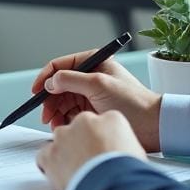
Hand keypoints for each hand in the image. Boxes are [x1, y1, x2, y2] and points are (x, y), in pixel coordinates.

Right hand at [32, 51, 162, 151]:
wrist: (153, 125)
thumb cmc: (133, 102)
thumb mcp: (99, 85)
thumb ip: (71, 80)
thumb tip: (50, 81)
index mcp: (94, 62)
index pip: (60, 65)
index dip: (45, 78)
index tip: (35, 92)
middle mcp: (91, 76)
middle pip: (59, 85)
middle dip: (50, 100)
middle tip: (45, 115)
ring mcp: (91, 94)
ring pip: (63, 101)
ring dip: (56, 112)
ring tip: (55, 125)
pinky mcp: (93, 110)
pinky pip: (71, 113)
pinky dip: (64, 120)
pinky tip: (64, 127)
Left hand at [36, 111, 145, 189]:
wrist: (114, 186)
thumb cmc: (128, 172)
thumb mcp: (136, 149)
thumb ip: (122, 142)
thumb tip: (117, 148)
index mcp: (110, 118)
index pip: (99, 124)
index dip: (99, 140)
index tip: (99, 151)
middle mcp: (85, 121)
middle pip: (78, 130)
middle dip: (81, 145)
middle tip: (89, 163)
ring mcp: (65, 136)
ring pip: (60, 142)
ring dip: (66, 155)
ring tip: (77, 172)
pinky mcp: (50, 153)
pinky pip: (44, 157)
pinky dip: (49, 166)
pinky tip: (61, 176)